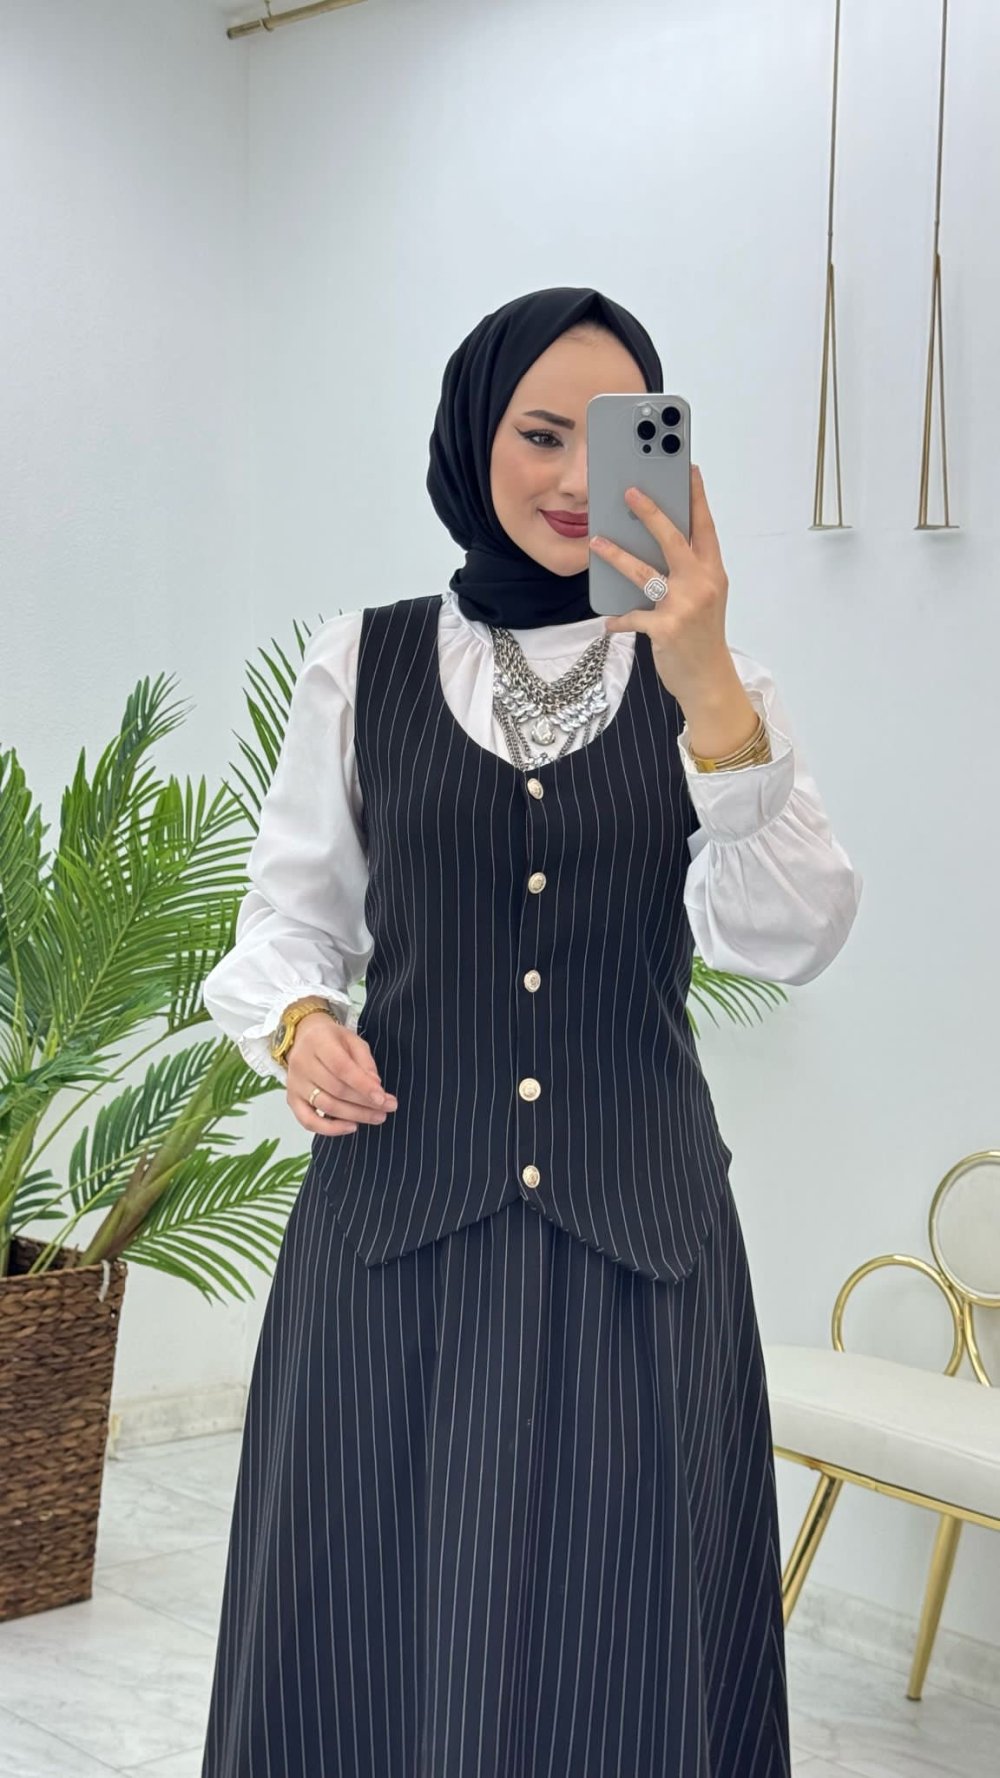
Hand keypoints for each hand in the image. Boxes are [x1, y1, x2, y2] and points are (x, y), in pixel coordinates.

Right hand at [286, 1012, 397, 1137]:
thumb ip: (365, 1062)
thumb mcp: (353, 1040)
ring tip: (377, 1117)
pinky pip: (308, 1121)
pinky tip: (351, 1127)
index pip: (342, 1068)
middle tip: (387, 1109)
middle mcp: (302, 1063)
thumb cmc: (332, 1040)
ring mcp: (295, 1083)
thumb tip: (375, 1087)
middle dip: (364, 1103)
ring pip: (326, 1106)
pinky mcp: (292, 1099)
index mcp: (318, 1042)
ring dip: (354, 1115)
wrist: (303, 1039)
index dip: (363, 1085)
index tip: (383, 1098)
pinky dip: (330, 1129)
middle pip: (336, 1089)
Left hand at [588, 465, 733, 706]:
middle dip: (650, 512)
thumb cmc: (702, 637)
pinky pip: (633, 616)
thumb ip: (687, 572)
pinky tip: (608, 621)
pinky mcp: (666, 628)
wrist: (709, 680)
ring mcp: (684, 605)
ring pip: (644, 571)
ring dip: (616, 555)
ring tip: (596, 542)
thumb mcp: (705, 598)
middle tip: (629, 491)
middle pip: (673, 539)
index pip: (705, 527)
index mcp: (713, 572)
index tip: (690, 470)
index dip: (697, 498)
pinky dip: (618, 619)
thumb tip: (653, 547)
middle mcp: (702, 584)